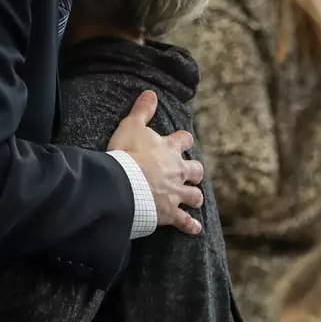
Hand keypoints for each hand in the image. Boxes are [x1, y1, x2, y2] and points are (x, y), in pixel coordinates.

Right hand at [107, 92, 204, 236]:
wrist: (125, 184)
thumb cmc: (127, 154)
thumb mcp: (131, 126)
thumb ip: (142, 110)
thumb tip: (150, 92)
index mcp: (169, 150)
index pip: (183, 141)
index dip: (183, 141)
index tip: (182, 141)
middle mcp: (178, 171)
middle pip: (196, 170)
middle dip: (195, 172)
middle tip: (191, 174)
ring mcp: (176, 193)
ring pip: (194, 196)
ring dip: (195, 197)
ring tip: (195, 199)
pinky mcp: (171, 213)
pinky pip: (185, 222)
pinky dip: (191, 226)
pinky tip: (196, 229)